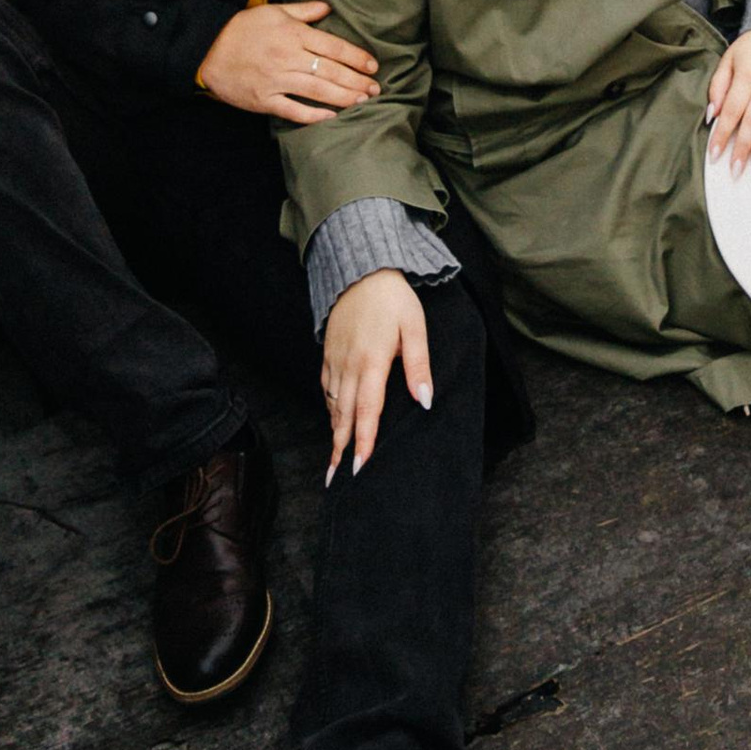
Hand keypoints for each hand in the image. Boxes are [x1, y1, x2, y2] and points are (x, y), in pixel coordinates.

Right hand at [196, 0, 379, 121]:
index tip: (373, 65)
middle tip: (376, 88)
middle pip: (329, 71)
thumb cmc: (243, 28)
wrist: (208, 49)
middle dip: (356, 80)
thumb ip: (303, 11)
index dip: (355, 57)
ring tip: (363, 101)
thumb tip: (328, 7)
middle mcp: (287, 57)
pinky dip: (313, 115)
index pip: (332, 46)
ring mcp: (276, 81)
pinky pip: (292, 110)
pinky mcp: (263, 100)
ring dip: (343, 97)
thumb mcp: (273, 11)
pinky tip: (331, 116)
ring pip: (316, 90)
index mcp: (292, 34)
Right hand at [322, 267, 429, 479]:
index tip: (360, 468)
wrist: (361, 269)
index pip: (368, 411)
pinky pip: (326, 388)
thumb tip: (424, 400)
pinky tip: (334, 420)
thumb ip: (418, 365)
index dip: (364, 441)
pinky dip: (329, 409)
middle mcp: (349, 366)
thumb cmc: (393, 298)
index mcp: (372, 362)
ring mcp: (335, 360)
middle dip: (342, 449)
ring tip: (335, 461)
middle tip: (338, 480)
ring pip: (333, 405)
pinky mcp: (328, 353)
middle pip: (345, 416)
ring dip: (334, 433)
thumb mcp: (415, 327)